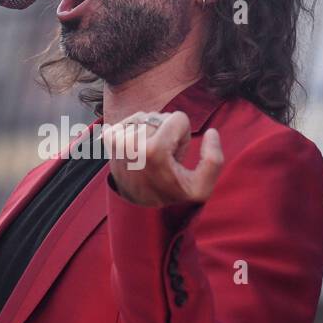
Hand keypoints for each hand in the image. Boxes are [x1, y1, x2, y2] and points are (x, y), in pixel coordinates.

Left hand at [101, 110, 222, 206]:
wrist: (138, 205)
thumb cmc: (170, 193)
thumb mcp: (200, 188)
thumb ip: (214, 160)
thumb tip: (212, 132)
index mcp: (154, 151)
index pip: (178, 118)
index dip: (182, 136)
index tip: (174, 156)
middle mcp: (132, 143)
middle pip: (161, 116)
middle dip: (166, 134)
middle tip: (162, 157)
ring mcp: (118, 140)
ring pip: (145, 117)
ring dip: (151, 132)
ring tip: (150, 155)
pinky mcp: (109, 139)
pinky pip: (130, 120)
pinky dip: (136, 131)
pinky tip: (138, 149)